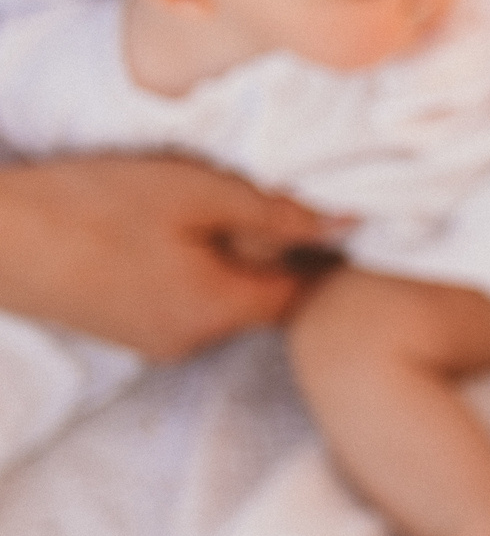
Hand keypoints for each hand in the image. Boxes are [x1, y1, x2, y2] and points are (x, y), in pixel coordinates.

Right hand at [0, 154, 333, 359]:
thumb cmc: (93, 206)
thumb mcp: (197, 193)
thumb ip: (277, 212)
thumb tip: (351, 223)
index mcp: (220, 313)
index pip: (304, 293)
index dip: (322, 251)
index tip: (327, 210)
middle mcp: (194, 341)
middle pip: (264, 298)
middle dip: (274, 253)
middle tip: (263, 197)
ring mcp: (155, 341)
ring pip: (223, 298)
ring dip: (229, 258)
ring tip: (209, 206)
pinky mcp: (126, 328)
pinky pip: (184, 299)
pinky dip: (192, 266)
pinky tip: (167, 229)